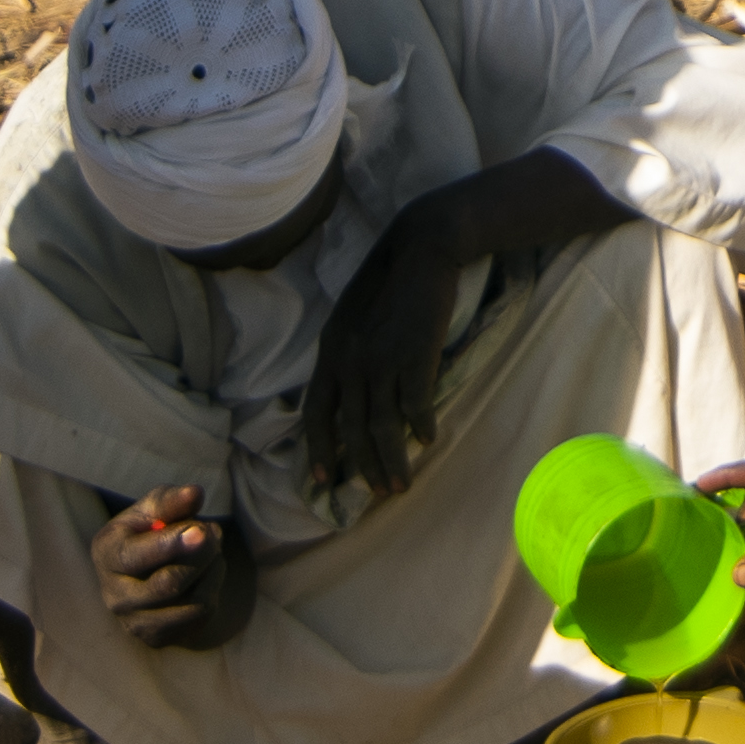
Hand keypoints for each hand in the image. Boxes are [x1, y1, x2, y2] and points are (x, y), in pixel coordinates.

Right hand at [92, 482, 255, 652]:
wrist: (147, 569)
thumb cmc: (149, 530)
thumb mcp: (154, 508)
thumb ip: (172, 500)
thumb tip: (194, 494)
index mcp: (106, 553)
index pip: (134, 556)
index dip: (170, 545)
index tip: (200, 531)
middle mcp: (114, 595)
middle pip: (168, 583)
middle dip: (202, 554)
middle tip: (214, 531)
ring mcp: (134, 622)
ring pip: (191, 602)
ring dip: (212, 570)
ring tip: (210, 551)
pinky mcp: (157, 638)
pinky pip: (200, 616)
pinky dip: (212, 589)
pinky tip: (207, 574)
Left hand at [309, 215, 482, 504]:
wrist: (420, 251)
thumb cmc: (390, 284)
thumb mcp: (353, 319)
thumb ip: (348, 354)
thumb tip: (350, 392)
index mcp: (331, 352)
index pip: (317, 412)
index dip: (319, 448)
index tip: (323, 478)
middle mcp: (350, 362)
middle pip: (352, 429)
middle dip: (363, 466)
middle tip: (377, 492)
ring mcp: (382, 362)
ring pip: (382, 428)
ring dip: (392, 461)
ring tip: (400, 485)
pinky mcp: (415, 358)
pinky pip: (416, 408)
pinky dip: (421, 428)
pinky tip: (428, 440)